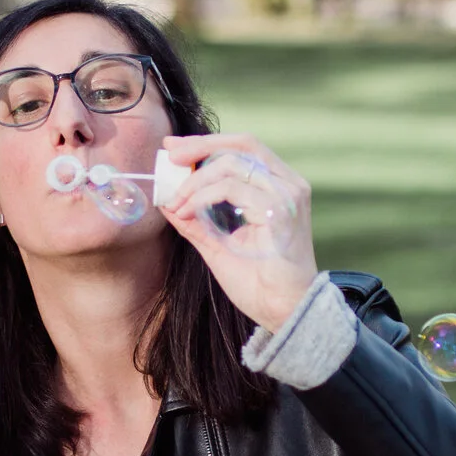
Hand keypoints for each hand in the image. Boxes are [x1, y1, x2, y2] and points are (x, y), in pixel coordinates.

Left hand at [157, 133, 317, 331]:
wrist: (283, 313)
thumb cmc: (258, 282)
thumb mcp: (217, 245)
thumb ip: (196, 221)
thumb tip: (166, 200)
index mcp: (279, 186)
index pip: (244, 147)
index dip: (206, 142)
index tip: (173, 148)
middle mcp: (289, 184)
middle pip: (242, 144)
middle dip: (199, 146)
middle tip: (170, 159)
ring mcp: (287, 196)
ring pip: (232, 164)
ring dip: (196, 180)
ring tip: (177, 203)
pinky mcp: (279, 212)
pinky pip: (232, 188)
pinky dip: (203, 197)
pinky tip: (188, 212)